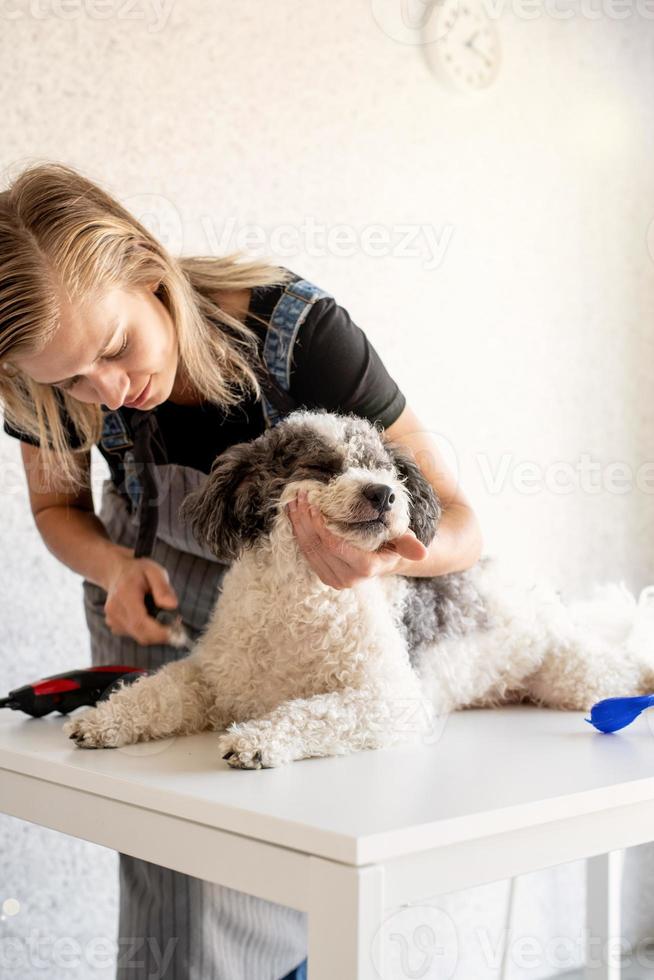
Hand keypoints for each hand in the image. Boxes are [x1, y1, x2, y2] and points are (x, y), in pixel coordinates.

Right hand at [103, 552, 180, 645]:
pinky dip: (146, 630)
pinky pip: (135, 634)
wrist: (117, 572)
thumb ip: (163, 588)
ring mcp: (112, 619)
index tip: (176, 633)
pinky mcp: (114, 626)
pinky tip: (148, 616)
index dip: (159, 632)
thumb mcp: (155, 571)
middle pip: (140, 634)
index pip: (140, 622)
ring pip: (139, 636)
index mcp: (125, 595)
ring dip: (154, 632)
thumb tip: (172, 605)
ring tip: (160, 613)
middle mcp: (115, 610)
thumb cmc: (138, 572)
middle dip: (161, 634)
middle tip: (175, 624)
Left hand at [285, 489, 427, 589]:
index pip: (335, 546)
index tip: (313, 505)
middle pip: (319, 547)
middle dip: (305, 520)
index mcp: (366, 568)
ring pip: (309, 549)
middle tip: (300, 496)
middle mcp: (348, 579)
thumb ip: (407, 544)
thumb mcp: (400, 540)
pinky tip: (294, 515)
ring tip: (294, 502)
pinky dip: (298, 533)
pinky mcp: (323, 575)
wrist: (382, 559)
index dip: (321, 527)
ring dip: (298, 525)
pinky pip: (307, 552)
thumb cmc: (391, 543)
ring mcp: (334, 579)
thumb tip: (422, 553)